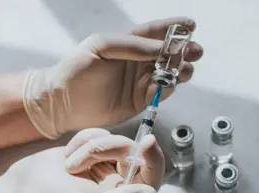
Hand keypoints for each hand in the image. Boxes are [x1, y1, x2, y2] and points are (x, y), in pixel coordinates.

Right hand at [0, 128, 164, 192]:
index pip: (151, 178)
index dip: (154, 159)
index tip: (147, 141)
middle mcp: (115, 184)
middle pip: (131, 152)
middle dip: (106, 149)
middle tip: (75, 163)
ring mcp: (102, 166)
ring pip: (113, 140)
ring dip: (89, 146)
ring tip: (67, 165)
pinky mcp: (88, 152)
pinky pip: (97, 134)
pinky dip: (81, 139)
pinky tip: (65, 156)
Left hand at [23, 17, 203, 138]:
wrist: (62, 102)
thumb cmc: (76, 68)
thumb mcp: (101, 46)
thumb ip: (132, 45)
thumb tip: (161, 47)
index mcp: (128, 44)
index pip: (155, 32)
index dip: (174, 28)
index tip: (191, 25)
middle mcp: (138, 62)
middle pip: (168, 54)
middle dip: (185, 51)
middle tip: (195, 51)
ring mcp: (140, 82)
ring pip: (169, 73)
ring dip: (180, 70)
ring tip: (185, 69)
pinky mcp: (140, 101)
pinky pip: (161, 93)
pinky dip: (168, 88)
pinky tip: (168, 84)